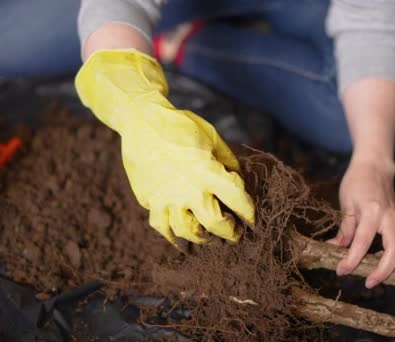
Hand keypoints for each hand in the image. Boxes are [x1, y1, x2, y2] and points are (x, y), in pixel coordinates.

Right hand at [75, 50, 254, 245]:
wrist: (142, 122)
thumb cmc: (182, 126)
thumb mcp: (212, 138)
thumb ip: (228, 163)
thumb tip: (240, 184)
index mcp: (208, 170)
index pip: (237, 200)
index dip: (249, 213)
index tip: (252, 219)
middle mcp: (188, 189)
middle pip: (215, 224)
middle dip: (230, 232)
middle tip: (235, 233)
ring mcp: (166, 198)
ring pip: (188, 232)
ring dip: (204, 238)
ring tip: (211, 236)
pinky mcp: (150, 201)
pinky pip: (162, 228)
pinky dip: (173, 238)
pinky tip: (183, 241)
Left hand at [328, 156, 394, 287]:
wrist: (375, 167)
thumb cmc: (357, 183)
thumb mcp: (346, 203)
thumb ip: (345, 228)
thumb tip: (334, 248)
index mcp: (372, 212)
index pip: (362, 241)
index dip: (351, 259)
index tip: (341, 271)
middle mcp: (390, 217)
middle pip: (393, 248)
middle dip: (384, 269)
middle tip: (369, 283)